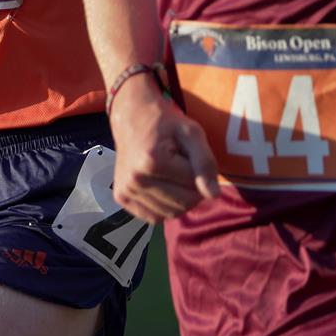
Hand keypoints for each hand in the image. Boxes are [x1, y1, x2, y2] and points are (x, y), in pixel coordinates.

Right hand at [108, 77, 219, 223]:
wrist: (131, 117)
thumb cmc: (165, 124)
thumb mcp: (192, 133)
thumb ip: (205, 162)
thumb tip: (214, 195)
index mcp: (152, 161)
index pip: (195, 185)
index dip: (200, 172)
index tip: (190, 156)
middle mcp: (135, 180)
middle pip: (184, 203)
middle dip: (193, 189)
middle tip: (184, 169)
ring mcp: (126, 191)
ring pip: (172, 213)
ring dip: (180, 199)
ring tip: (172, 177)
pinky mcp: (121, 198)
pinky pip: (155, 217)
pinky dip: (165, 207)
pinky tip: (162, 188)